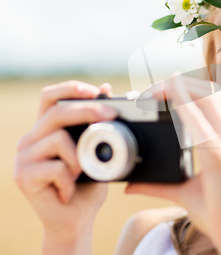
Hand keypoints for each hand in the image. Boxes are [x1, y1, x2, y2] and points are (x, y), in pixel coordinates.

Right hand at [14, 81, 116, 254]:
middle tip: (112, 115)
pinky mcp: (23, 177)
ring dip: (80, 157)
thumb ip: (98, 122)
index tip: (98, 91)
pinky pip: (56, 167)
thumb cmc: (87, 184)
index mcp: (46, 129)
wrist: (75, 220)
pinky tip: (68, 191)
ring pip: (58, 139)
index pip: (50, 97)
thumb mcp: (97, 149)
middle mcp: (30, 139)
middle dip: (88, 111)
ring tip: (80, 174)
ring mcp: (23, 157)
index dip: (71, 88)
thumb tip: (106, 87)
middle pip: (56, 112)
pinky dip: (71, 180)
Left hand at [125, 74, 220, 254]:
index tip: (162, 92)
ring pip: (207, 97)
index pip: (215, 98)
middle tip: (152, 91)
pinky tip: (165, 101)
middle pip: (211, 90)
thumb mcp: (188, 191)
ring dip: (178, 90)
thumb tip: (130, 184)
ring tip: (153, 93)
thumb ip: (159, 184)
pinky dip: (182, 107)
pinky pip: (200, 122)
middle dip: (180, 83)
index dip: (189, 88)